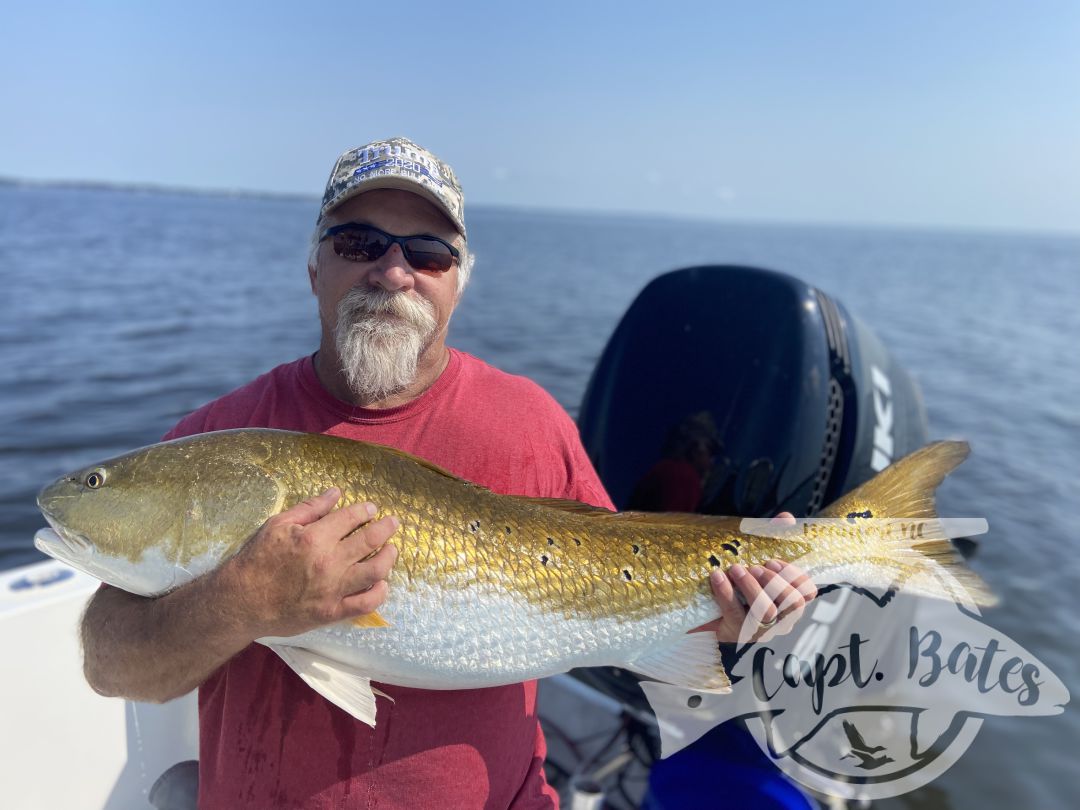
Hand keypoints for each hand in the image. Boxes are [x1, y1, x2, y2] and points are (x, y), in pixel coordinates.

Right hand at [218, 487, 398, 639]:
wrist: (241, 601)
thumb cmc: (257, 559)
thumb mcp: (278, 524)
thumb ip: (310, 508)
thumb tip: (336, 493)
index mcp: (315, 538)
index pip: (352, 518)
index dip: (365, 510)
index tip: (370, 509)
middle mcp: (329, 562)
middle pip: (370, 540)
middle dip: (386, 528)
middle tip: (392, 523)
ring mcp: (333, 589)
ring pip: (375, 571)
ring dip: (389, 557)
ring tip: (391, 550)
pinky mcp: (332, 612)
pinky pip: (366, 604)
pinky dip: (379, 593)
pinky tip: (382, 583)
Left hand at [698, 512, 817, 642]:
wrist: (703, 609)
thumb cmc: (738, 582)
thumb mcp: (755, 558)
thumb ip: (772, 538)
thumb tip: (786, 518)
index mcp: (789, 599)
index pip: (808, 592)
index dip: (796, 577)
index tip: (775, 561)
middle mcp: (780, 617)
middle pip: (793, 604)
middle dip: (776, 582)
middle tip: (756, 566)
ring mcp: (759, 628)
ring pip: (766, 612)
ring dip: (751, 588)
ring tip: (735, 568)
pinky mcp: (736, 632)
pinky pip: (734, 614)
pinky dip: (726, 593)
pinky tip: (717, 577)